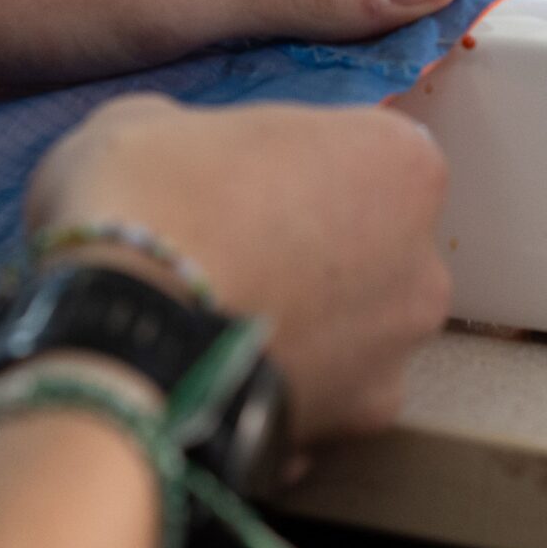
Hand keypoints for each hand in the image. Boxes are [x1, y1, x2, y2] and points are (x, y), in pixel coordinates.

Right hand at [27, 93, 449, 443]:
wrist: (120, 336)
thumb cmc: (146, 200)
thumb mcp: (150, 122)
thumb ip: (204, 137)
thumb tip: (187, 159)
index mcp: (399, 162)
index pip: (365, 153)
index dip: (300, 166)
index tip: (247, 181)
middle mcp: (426, 262)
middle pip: (374, 247)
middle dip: (316, 251)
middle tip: (233, 255)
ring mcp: (397, 353)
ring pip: (354, 332)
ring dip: (306, 328)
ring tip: (220, 328)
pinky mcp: (357, 425)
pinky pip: (320, 397)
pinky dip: (281, 391)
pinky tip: (219, 381)